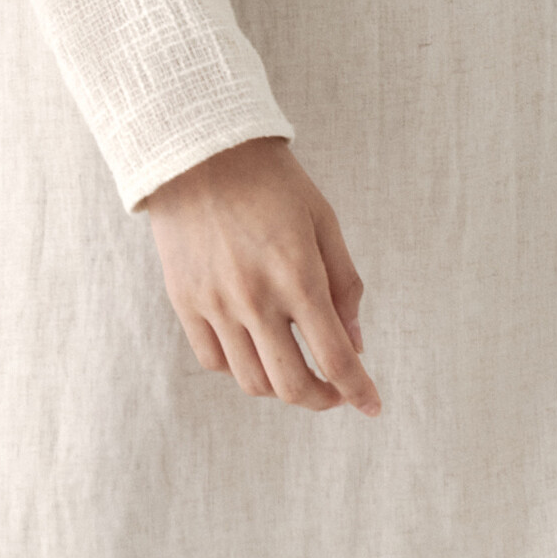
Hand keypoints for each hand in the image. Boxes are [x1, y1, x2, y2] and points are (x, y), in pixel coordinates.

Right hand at [142, 136, 381, 416]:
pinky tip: (256, 347)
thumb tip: (355, 344)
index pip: (335, 358)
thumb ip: (344, 284)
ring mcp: (216, 304)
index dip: (359, 391)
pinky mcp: (185, 302)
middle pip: (293, 385)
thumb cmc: (271, 182)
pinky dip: (241, 367)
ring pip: (253, 382)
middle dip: (323, 399)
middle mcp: (256, 298)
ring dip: (283, 386)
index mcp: (298, 274)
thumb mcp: (323, 221)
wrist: (199, 151)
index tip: (372, 406)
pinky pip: (215, 361)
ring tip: (296, 366)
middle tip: (335, 391)